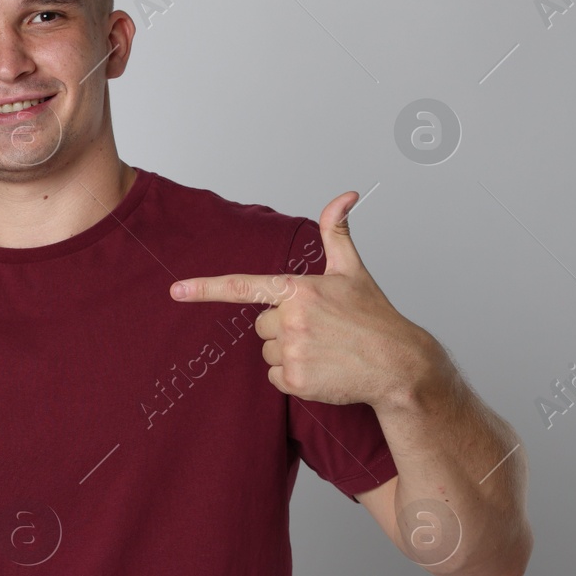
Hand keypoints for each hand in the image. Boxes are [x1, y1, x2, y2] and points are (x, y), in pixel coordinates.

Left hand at [167, 192, 433, 408]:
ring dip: (289, 353)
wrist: (399, 364)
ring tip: (325, 350)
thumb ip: (337, 232)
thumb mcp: (353, 270)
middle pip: (261, 325)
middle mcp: (291, 319)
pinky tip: (322, 370)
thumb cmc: (375, 316)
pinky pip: (274, 377)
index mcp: (299, 289)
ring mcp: (293, 351)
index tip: (176, 291)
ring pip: (267, 351)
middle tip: (320, 330)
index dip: (205, 288)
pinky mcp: (295, 380)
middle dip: (284, 328)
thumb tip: (346, 195)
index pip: (243, 287)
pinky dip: (294, 377)